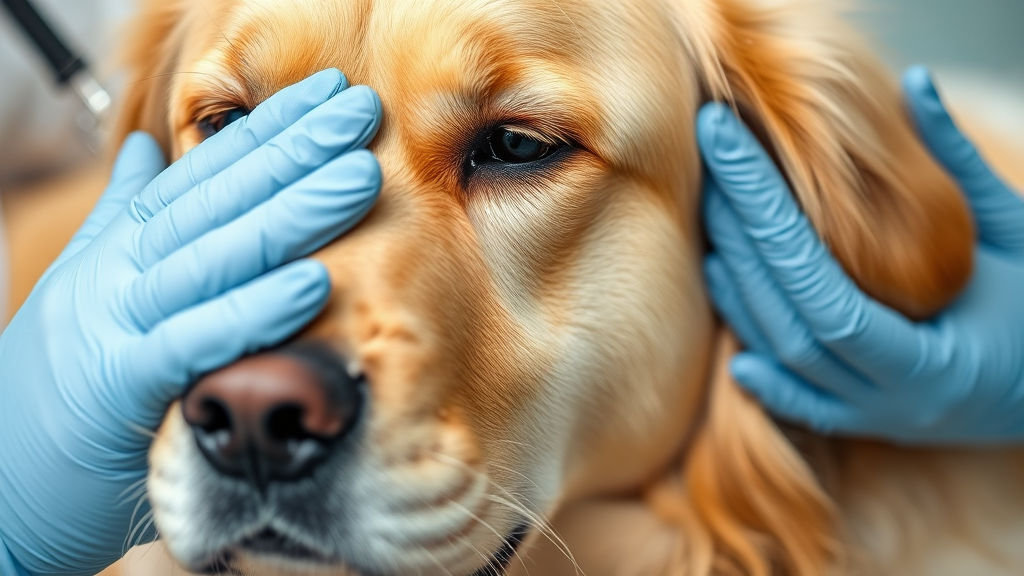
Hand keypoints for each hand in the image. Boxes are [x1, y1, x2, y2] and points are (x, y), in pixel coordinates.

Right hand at [0, 69, 381, 575]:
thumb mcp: (89, 284)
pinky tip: (315, 284)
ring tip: (357, 178)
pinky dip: (253, 312)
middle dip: (294, 152)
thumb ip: (124, 216)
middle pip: (219, 201)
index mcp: (124, 246)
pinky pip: (196, 342)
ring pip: (214, 257)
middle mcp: (122, 272)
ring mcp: (119, 324)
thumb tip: (143, 150)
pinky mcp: (121, 386)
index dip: (270, 129)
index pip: (206, 173)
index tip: (330, 95)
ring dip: (291, 215)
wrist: (0, 476)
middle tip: (360, 114)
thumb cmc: (61, 383)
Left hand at [698, 67, 1023, 443]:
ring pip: (785, 359)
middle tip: (716, 168)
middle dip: (744, 240)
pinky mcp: (871, 424)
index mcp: (933, 361)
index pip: (824, 292)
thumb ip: (963, 163)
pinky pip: (800, 402)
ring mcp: (879, 418)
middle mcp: (895, 401)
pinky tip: (730, 322)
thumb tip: (916, 82)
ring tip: (718, 222)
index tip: (730, 148)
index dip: (767, 220)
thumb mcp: (1015, 231)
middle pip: (791, 322)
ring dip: (740, 291)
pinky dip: (764, 368)